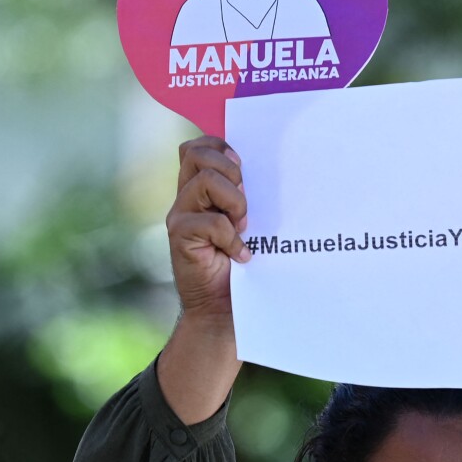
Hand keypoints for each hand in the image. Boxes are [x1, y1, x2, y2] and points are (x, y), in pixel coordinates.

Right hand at [158, 137, 249, 422]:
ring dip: (234, 201)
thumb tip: (282, 170)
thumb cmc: (245, 272)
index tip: (245, 166)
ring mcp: (180, 218)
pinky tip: (241, 256)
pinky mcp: (180, 238)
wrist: (225, 315)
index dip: (221, 146)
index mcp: (201, 191)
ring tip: (244, 227)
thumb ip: (251, 201)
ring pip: (204, 181)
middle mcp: (186, 200)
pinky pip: (209, 222)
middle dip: (228, 169)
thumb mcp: (251, 229)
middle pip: (194, 153)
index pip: (199, 147)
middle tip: (247, 200)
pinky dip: (231, 237)